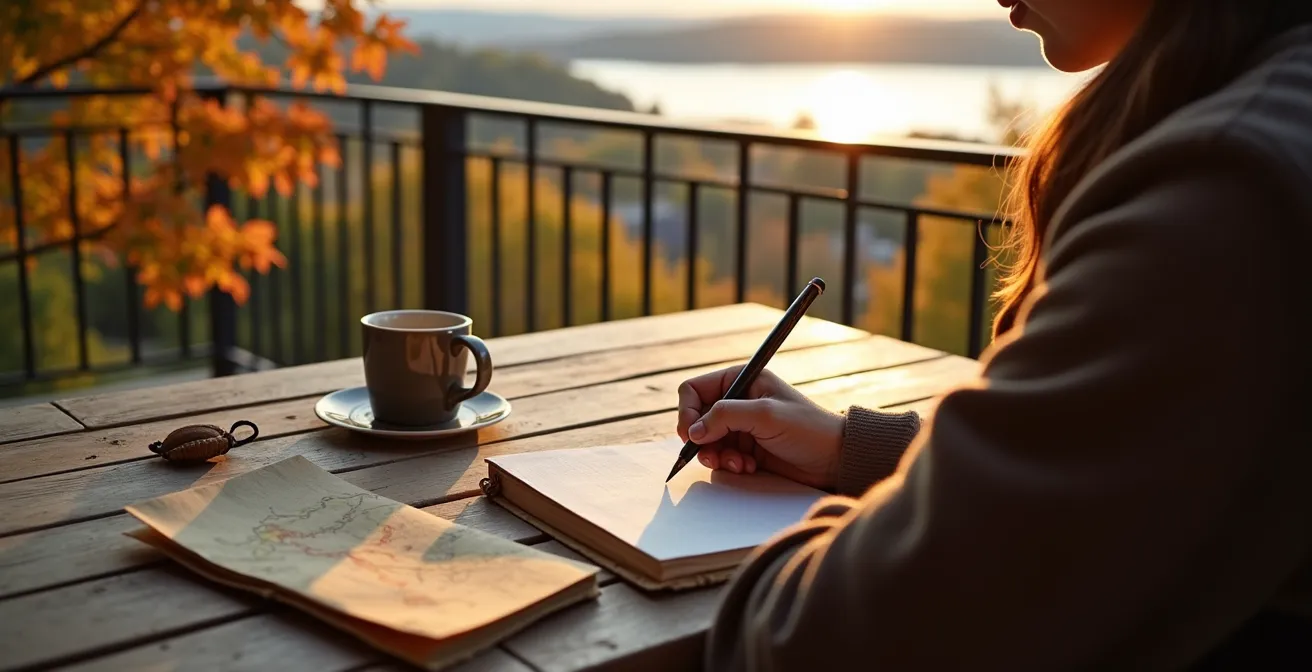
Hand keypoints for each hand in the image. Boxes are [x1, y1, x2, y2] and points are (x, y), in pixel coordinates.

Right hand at [676, 366, 844, 489]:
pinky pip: (720, 457)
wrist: (834, 459)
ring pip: (705, 441)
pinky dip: (728, 465)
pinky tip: (749, 468)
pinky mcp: (745, 449)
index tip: (691, 434)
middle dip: (702, 440)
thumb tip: (693, 432)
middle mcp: (738, 401)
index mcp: (742, 381)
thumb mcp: (765, 415)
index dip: (688, 411)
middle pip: (696, 419)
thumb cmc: (808, 429)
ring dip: (716, 455)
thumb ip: (725, 417)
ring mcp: (740, 427)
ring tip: (738, 464)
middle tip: (712, 455)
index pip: (694, 390)